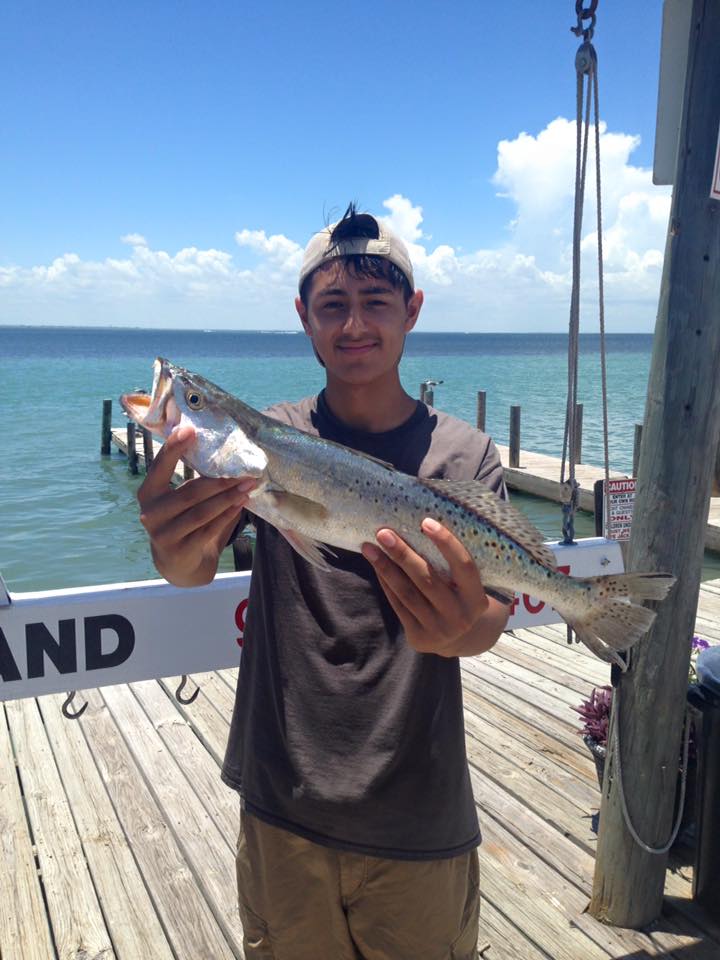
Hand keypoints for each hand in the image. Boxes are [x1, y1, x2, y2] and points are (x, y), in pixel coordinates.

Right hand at [137, 426, 257, 586]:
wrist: (179, 564)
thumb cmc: (183, 522)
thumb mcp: (180, 501)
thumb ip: (194, 480)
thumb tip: (226, 453)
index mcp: (148, 493)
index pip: (159, 467)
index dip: (173, 448)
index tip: (190, 430)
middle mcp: (150, 513)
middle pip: (188, 493)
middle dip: (219, 480)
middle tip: (244, 470)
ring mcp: (162, 534)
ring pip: (201, 512)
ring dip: (227, 498)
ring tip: (247, 485)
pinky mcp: (179, 551)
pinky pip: (208, 529)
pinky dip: (226, 515)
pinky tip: (240, 504)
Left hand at [361, 518, 508, 656]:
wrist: (459, 639)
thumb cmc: (460, 597)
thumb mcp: (467, 586)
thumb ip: (452, 565)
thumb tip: (421, 525)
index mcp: (477, 598)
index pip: (464, 566)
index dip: (446, 543)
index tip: (426, 521)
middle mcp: (460, 616)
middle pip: (427, 579)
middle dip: (403, 554)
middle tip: (383, 532)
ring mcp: (438, 629)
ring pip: (407, 593)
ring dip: (385, 567)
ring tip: (369, 547)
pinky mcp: (419, 637)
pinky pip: (398, 605)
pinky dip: (386, 583)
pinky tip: (376, 566)